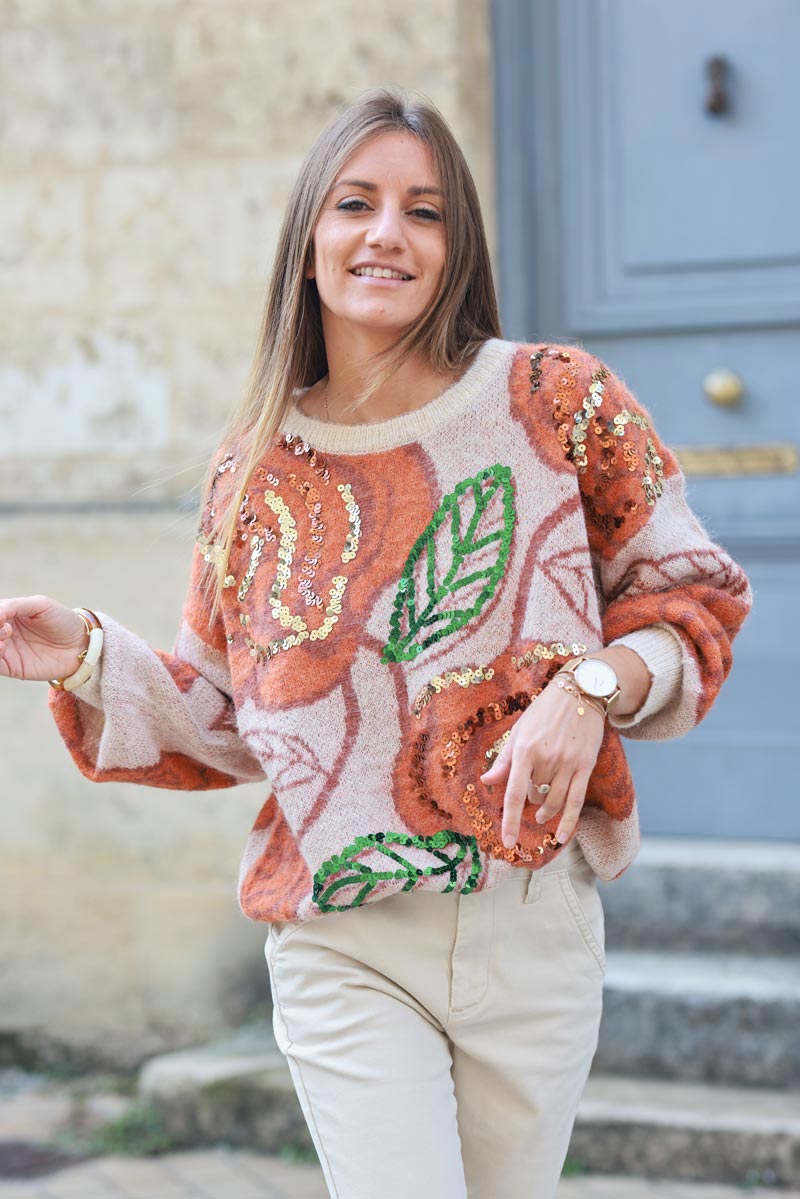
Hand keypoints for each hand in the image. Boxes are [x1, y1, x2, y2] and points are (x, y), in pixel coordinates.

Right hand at [0, 596, 88, 682]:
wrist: (81, 645)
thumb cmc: (62, 621)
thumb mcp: (40, 605)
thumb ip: (14, 606)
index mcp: (7, 614)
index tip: (3, 615)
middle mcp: (3, 632)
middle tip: (5, 626)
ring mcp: (6, 650)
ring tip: (5, 634)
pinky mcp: (11, 667)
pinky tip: (2, 646)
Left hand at [479, 676, 605, 846]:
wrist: (580, 693)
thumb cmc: (543, 712)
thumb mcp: (518, 731)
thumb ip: (504, 760)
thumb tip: (485, 781)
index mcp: (524, 750)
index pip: (514, 793)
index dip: (509, 821)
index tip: (507, 842)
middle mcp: (546, 758)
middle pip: (534, 797)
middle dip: (530, 799)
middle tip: (531, 788)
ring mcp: (568, 763)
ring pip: (554, 802)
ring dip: (546, 813)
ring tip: (541, 815)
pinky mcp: (585, 766)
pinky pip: (577, 801)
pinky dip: (569, 821)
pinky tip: (561, 835)